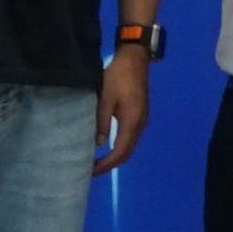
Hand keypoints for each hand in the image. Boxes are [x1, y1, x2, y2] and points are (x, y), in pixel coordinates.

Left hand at [93, 50, 151, 174]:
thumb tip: (98, 143)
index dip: (106, 164)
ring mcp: (142, 121)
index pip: (119, 152)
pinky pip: (130, 138)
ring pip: (129, 146)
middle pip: (126, 153)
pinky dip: (119, 146)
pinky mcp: (139, 115)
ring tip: (97, 161)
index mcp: (132, 123)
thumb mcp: (105, 98)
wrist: (135, 60)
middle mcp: (140, 126)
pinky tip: (106, 146)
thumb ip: (102, 121)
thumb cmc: (118, 77)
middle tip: (91, 170)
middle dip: (110, 164)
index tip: (91, 171)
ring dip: (115, 156)